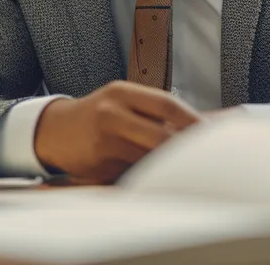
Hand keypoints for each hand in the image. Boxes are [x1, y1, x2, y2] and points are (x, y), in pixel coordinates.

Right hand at [32, 81, 201, 182]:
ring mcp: (103, 140)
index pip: (166, 104)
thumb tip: (214, 118)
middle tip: (208, 159)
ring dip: (168, 165)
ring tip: (183, 169)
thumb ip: (162, 111)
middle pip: (160, 135)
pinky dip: (147, 176)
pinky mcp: (98, 165)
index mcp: (121, 92)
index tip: (214, 134)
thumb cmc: (100, 116)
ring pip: (149, 158)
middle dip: (184, 149)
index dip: (193, 120)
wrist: (55, 130)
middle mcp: (110, 113)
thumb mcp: (125, 102)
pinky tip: (151, 176)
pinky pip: (132, 173)